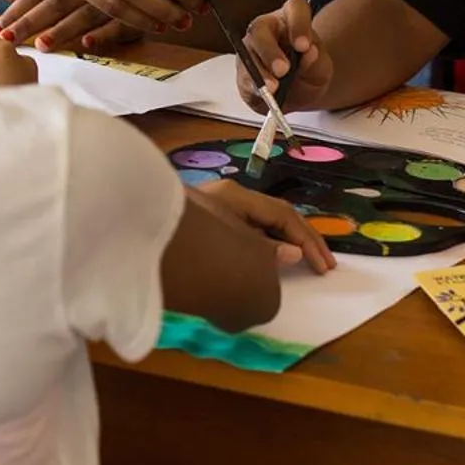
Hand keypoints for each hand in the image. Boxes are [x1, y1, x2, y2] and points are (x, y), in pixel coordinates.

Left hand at [0, 0, 143, 53]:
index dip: (17, 10)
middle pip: (54, 5)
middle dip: (29, 23)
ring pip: (83, 16)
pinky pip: (118, 26)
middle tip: (7, 39)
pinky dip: (103, 34)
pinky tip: (88, 42)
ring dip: (62, 31)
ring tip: (43, 45)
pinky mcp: (135, 17)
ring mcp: (111, 2)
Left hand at [193, 181, 333, 273]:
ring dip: (274, 244)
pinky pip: (231, 232)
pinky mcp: (189, 226)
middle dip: (297, 239)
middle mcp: (221, 197)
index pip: (283, 215)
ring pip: (249, 224)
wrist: (139, 242)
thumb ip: (266, 254)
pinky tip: (255, 265)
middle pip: (268, 215)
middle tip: (319, 264)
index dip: (308, 241)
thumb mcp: (237, 254)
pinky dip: (251, 247)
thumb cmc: (190, 248)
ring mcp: (204, 208)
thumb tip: (290, 253)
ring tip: (294, 266)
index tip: (325, 267)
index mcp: (236, 197)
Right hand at [238, 0, 330, 112]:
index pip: (295, 8)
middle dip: (270, 50)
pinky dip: (253, 84)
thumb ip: (316, 62)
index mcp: (292, 19)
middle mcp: (268, 27)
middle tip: (283, 70)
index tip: (304, 46)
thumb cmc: (309, 72)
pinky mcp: (242, 68)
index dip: (298, 24)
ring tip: (273, 88)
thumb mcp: (321, 70)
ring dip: (260, 70)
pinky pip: (242, 73)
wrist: (297, 93)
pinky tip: (263, 92)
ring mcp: (251, 47)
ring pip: (247, 51)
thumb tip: (310, 52)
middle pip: (261, 28)